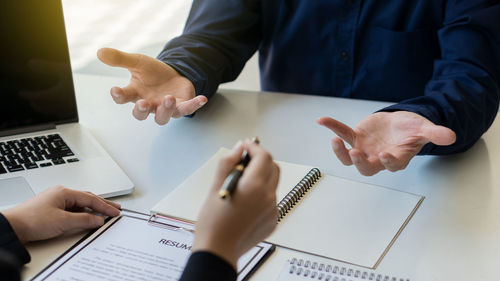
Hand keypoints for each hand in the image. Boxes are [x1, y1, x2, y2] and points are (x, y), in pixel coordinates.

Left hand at [2, 186, 120, 243]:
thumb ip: (84, 220)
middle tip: (115, 209)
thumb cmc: (32, 220)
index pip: (91, 199)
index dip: (105, 207)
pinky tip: (87, 217)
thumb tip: (97, 220)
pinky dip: (83, 212)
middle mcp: (61, 193)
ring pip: (80, 203)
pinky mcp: (52, 208)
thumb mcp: (63, 222)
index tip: (115, 212)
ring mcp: (56, 200)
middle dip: (103, 204)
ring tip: (105, 213)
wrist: (12, 226)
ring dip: (93, 208)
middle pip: (87, 198)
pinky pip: (73, 208)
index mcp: (65, 192)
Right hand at [97, 48, 207, 124]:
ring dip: (165, 109)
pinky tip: (202, 98)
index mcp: (135, 94)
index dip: (119, 95)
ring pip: (163, 116)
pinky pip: (188, 109)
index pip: (124, 97)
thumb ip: (120, 59)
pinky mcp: (181, 106)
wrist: (172, 75)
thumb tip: (100, 51)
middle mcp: (149, 104)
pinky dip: (195, 105)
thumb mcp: (137, 62)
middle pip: (141, 113)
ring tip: (168, 98)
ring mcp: (165, 107)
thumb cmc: (152, 73)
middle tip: (142, 104)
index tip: (116, 90)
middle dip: (141, 110)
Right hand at [193, 140, 279, 268]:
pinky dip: (261, 195)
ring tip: (240, 186)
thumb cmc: (213, 223)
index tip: (245, 146)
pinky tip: (244, 203)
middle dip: (260, 160)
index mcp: (254, 186)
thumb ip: (228, 163)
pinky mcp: (272, 220)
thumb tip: (238, 148)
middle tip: (244, 162)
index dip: (254, 147)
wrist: (218, 251)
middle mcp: (268, 197)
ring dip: (260, 178)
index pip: (263, 156)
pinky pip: (270, 200)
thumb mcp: (215, 187)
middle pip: (273, 167)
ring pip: (272, 184)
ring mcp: (272, 210)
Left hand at [317, 111, 455, 175]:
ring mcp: (364, 149)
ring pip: (349, 157)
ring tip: (334, 141)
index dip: (389, 162)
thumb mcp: (424, 129)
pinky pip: (342, 133)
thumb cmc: (411, 130)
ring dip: (340, 151)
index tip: (386, 155)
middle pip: (366, 168)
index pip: (392, 165)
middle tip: (355, 154)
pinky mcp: (355, 137)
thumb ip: (435, 133)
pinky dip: (332, 126)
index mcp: (396, 158)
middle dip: (359, 163)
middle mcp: (377, 158)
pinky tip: (321, 120)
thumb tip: (451, 136)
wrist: (398, 124)